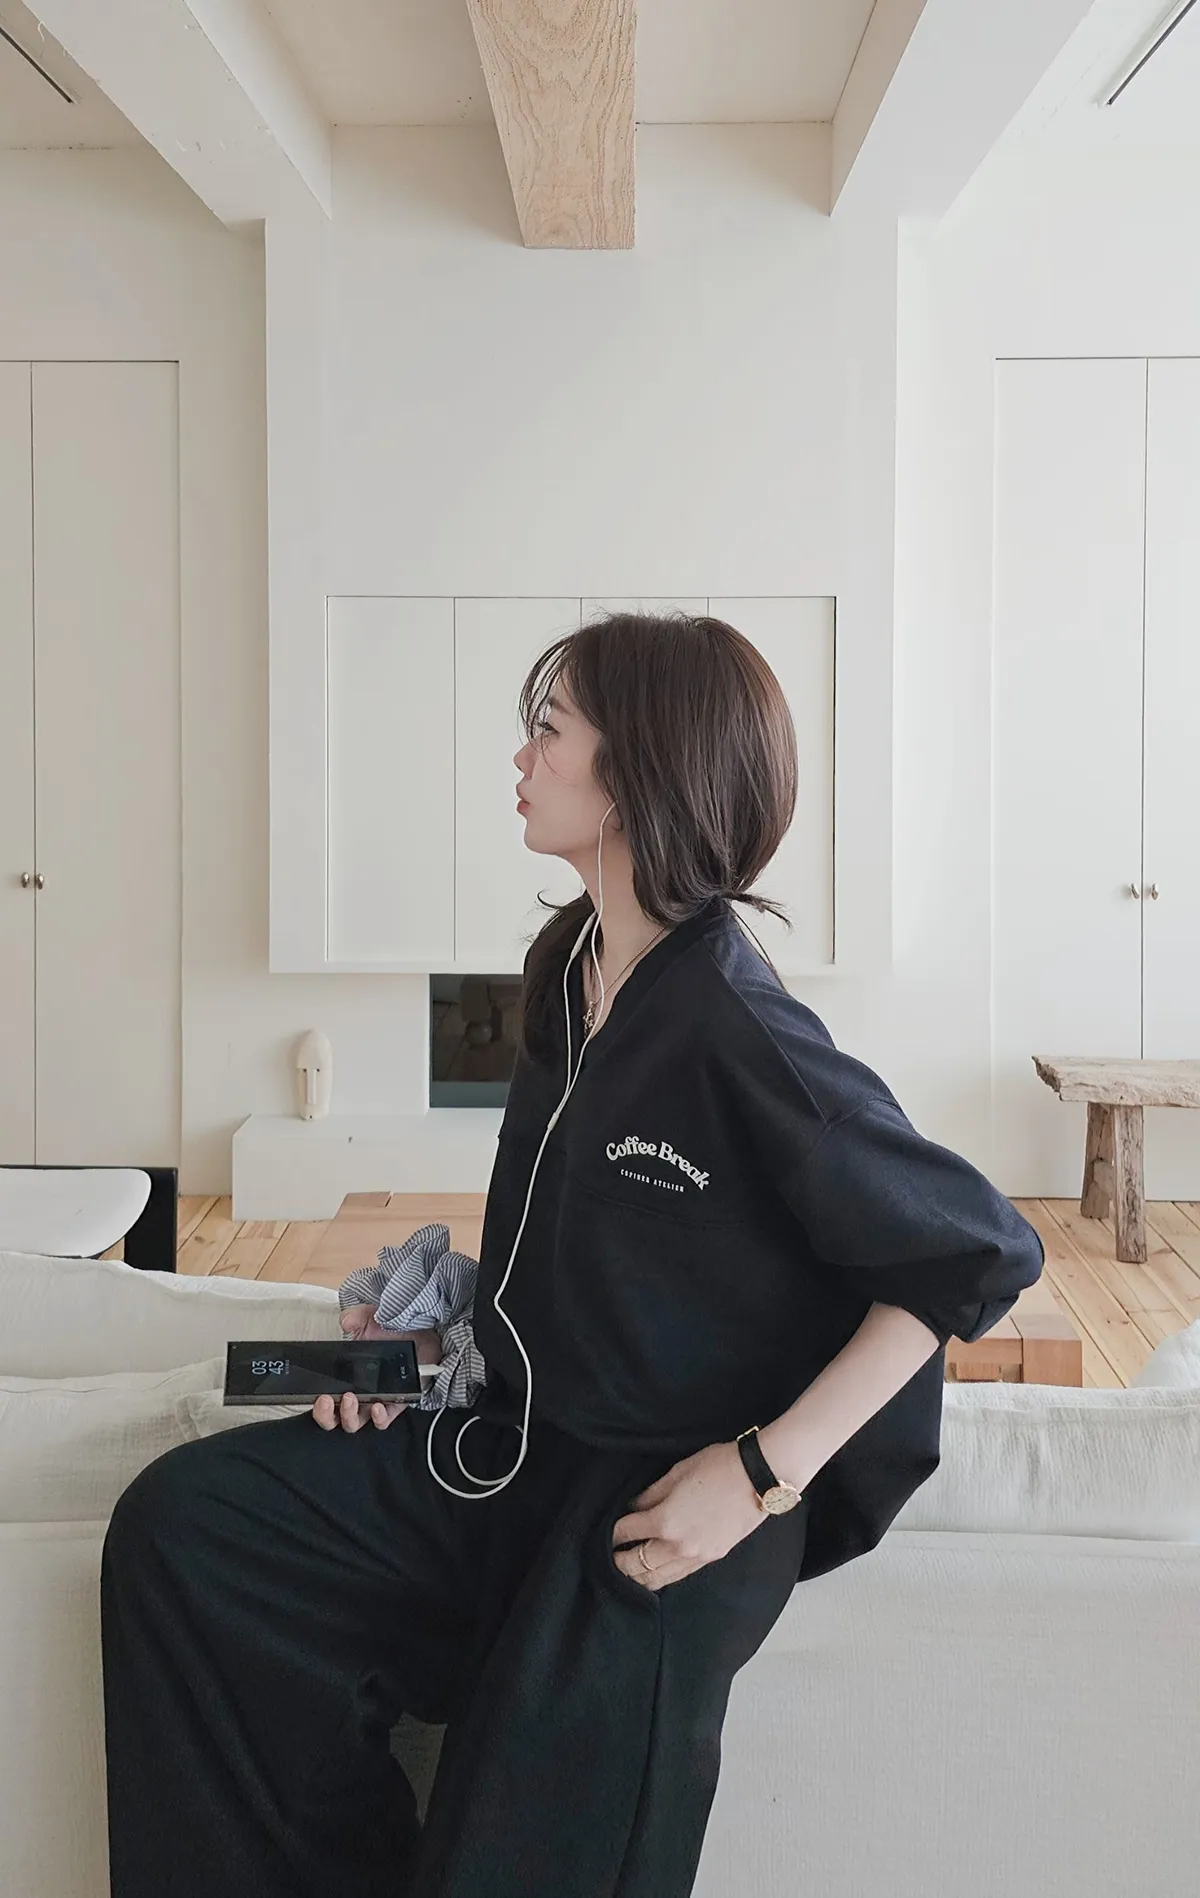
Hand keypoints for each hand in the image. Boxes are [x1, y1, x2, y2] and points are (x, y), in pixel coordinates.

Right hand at [312, 1313, 442, 1431]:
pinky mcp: (397, 1403)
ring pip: (356, 1422)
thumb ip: (355, 1317)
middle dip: (327, 1415)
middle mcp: (358, 1393)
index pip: (326, 1401)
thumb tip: (346, 1322)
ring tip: (350, 1398)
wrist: (420, 1331)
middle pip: (336, 1418)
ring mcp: (376, 1400)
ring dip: (349, 1415)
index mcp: (345, 1378)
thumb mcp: (369, 1319)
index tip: (317, 1396)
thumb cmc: (392, 1330)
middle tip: (327, 1400)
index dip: (318, 1406)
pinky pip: (384, 1420)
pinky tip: (376, 1406)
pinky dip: (378, 1417)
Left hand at [611, 1440, 766, 1591]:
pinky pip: (678, 1576)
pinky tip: (656, 1569)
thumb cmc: (718, 1467)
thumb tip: (633, 1506)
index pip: (626, 1533)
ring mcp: (696, 1557)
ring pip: (656, 1580)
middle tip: (610, 1556)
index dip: (611, 1533)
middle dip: (618, 1562)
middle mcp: (677, 1546)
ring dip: (638, 1576)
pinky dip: (662, 1576)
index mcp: (665, 1522)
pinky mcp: (711, 1559)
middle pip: (635, 1566)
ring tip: (629, 1568)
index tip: (606, 1532)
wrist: (758, 1478)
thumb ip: (651, 1493)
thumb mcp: (677, 1473)